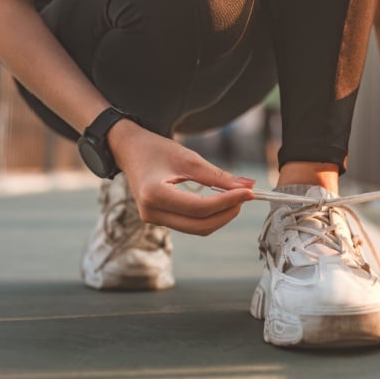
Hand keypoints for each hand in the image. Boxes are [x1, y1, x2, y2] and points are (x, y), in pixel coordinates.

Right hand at [108, 120, 254, 234]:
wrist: (130, 150)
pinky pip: (190, 224)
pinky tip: (222, 202)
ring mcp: (153, 219)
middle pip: (200, 225)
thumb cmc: (157, 149)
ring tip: (237, 198)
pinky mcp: (159, 219)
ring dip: (220, 217)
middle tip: (246, 196)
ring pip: (197, 228)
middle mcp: (151, 212)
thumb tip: (248, 186)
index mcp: (155, 195)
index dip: (228, 201)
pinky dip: (209, 216)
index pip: (200, 208)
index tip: (249, 192)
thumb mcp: (189, 158)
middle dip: (227, 213)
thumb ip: (218, 176)